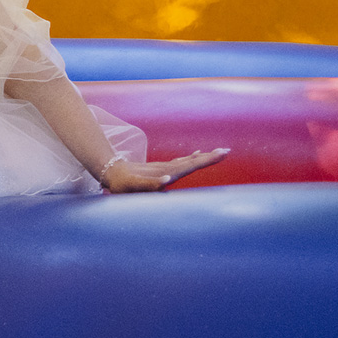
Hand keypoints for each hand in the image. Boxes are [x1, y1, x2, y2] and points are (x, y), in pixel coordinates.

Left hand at [102, 148, 229, 192]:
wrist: (110, 172)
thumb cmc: (123, 184)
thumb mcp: (135, 185)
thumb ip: (150, 184)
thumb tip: (167, 180)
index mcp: (166, 173)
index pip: (190, 165)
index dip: (206, 160)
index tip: (221, 153)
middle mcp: (167, 170)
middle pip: (192, 162)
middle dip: (209, 157)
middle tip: (226, 151)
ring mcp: (164, 169)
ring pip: (187, 162)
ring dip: (202, 158)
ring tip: (217, 153)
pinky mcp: (160, 170)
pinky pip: (179, 163)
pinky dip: (189, 159)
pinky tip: (195, 156)